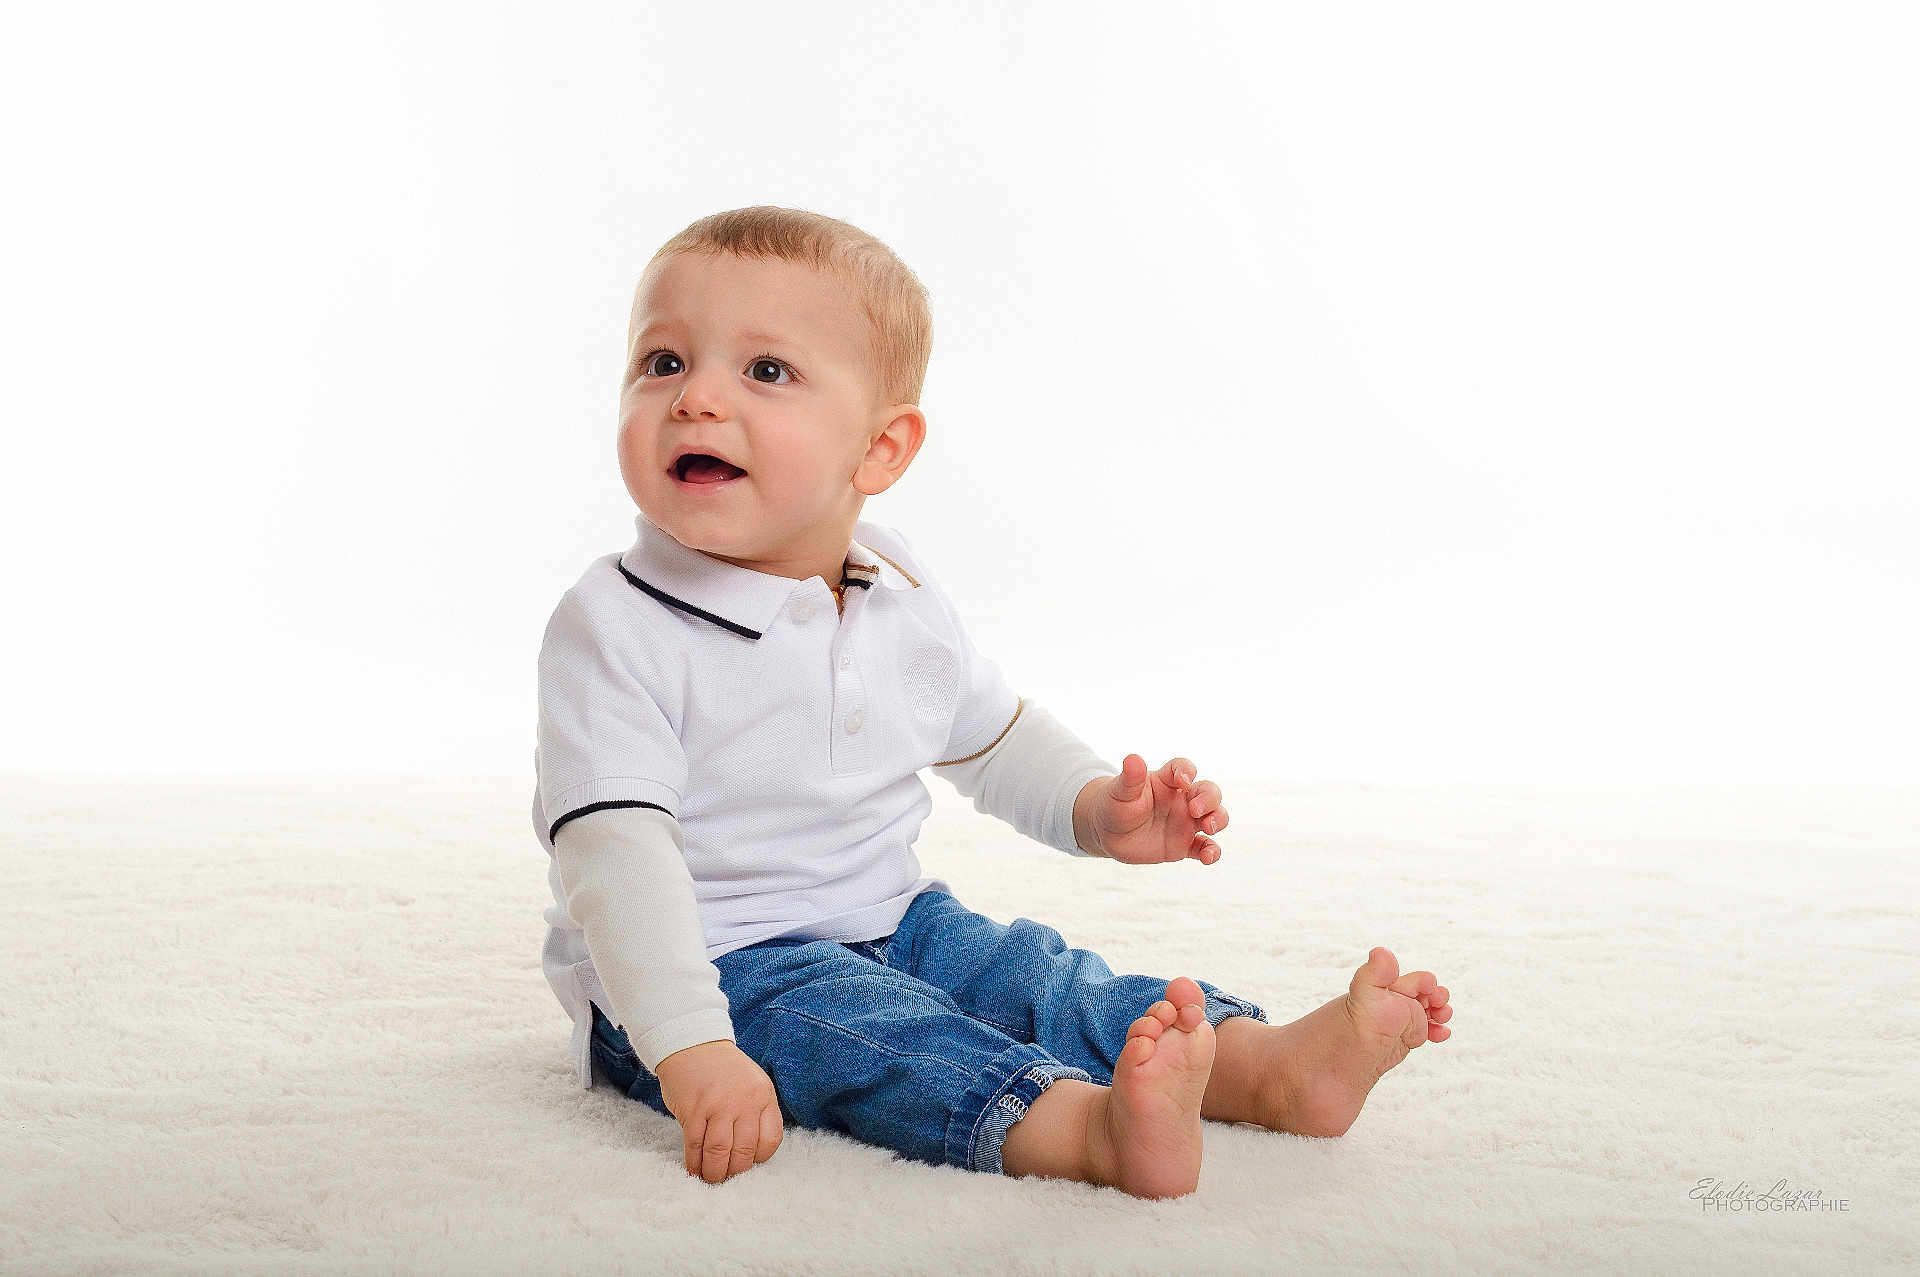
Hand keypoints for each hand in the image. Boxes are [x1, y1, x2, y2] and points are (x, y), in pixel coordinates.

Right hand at [652, 1040, 784, 1183]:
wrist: (692, 1043)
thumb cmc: (723, 1069)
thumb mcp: (752, 1083)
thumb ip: (756, 1112)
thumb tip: (751, 1152)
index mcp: (763, 1096)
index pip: (770, 1139)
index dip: (758, 1158)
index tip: (747, 1163)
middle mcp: (744, 1102)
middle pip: (744, 1151)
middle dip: (735, 1171)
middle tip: (727, 1177)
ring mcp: (718, 1106)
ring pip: (719, 1152)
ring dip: (714, 1172)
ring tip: (711, 1179)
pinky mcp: (694, 1110)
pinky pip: (696, 1145)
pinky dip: (695, 1162)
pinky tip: (694, 1169)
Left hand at [1080, 754, 1227, 865]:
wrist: (1107, 833)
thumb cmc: (1114, 805)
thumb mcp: (1119, 792)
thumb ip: (1130, 777)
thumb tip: (1133, 758)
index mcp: (1166, 782)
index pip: (1183, 768)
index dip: (1187, 771)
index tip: (1183, 780)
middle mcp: (1180, 800)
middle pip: (1208, 792)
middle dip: (1209, 798)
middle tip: (1195, 809)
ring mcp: (1184, 822)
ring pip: (1214, 817)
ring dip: (1218, 820)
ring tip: (1208, 827)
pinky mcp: (1183, 845)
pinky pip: (1204, 847)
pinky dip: (1211, 852)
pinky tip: (1207, 857)